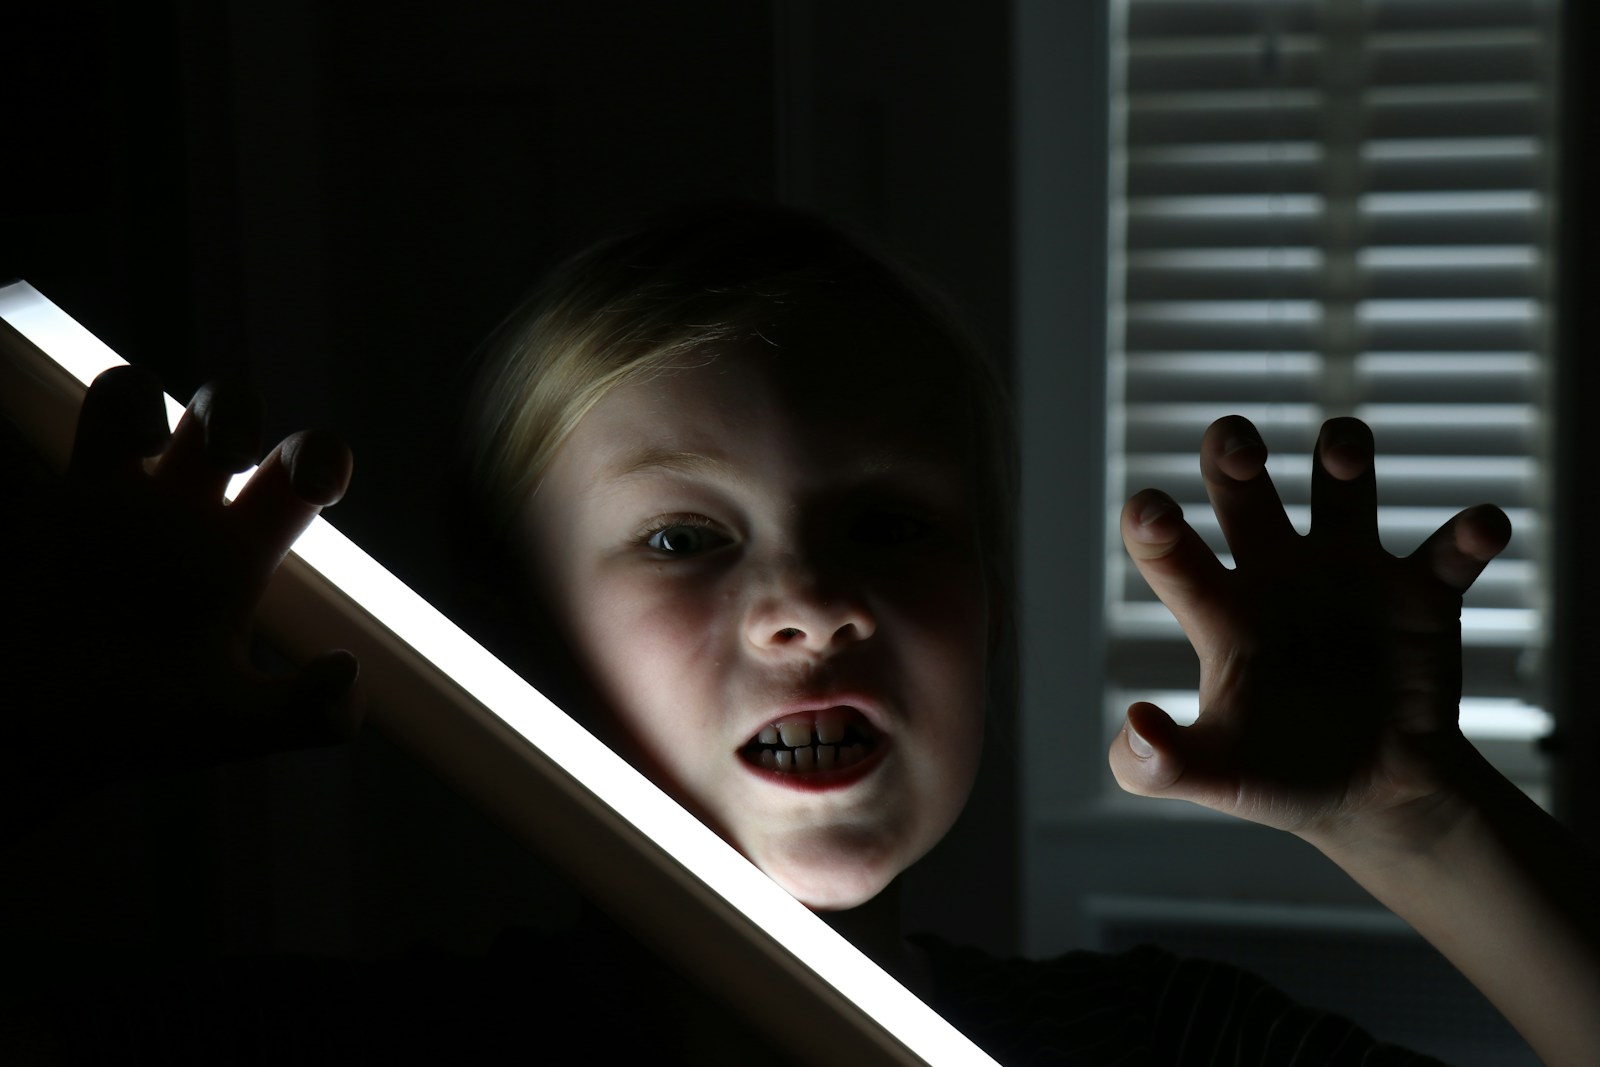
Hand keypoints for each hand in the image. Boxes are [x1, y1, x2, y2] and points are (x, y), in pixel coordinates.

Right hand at [3, 366, 361, 822]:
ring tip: (138, 440)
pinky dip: (50, 416)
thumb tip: (347, 670)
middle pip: (221, 414)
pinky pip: (37, 437)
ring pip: (128, 395)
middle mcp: (178, 510)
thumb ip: (305, 715)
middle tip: (230, 454)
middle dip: (231, 410)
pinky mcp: (35, 508)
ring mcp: (102, 499)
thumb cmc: (142, 729)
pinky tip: (66, 471)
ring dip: (136, 398)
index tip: (322, 491)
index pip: (296, 472)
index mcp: (239, 547)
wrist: (34, 742)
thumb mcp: (233, 727)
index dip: (321, 459)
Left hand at [1109, 415, 1510, 843]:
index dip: (1154, 527)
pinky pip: (1448, 550)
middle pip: (1243, 490)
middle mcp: (1275, 573)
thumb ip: (1155, 766)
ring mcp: (1349, 573)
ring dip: (1343, 455)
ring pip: (1342, 487)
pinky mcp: (1421, 595)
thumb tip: (1138, 725)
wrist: (1372, 799)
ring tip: (1343, 455)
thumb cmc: (1276, 778)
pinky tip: (1479, 527)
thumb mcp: (1212, 778)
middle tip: (1237, 444)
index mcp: (1219, 611)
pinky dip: (1469, 533)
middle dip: (1233, 453)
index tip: (1150, 509)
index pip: (1171, 554)